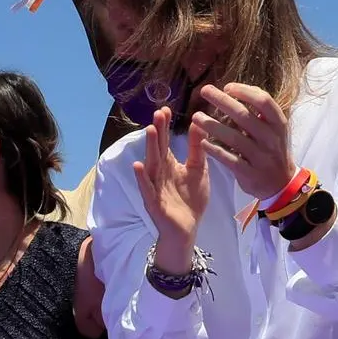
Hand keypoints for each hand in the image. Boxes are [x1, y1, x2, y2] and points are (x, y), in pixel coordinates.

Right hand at [131, 106, 209, 260]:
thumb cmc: (191, 200)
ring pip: (152, 164)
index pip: (165, 142)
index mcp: (170, 165)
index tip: (166, 109)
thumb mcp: (199, 170)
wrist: (187, 229)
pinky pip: (146, 188)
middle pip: (158, 149)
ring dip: (150, 148)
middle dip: (158, 131)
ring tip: (150, 131)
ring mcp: (154, 187)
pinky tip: (138, 165)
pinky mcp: (153, 202)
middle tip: (159, 113)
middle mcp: (159, 173)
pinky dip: (141, 178)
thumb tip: (199, 124)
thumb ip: (197, 149)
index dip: (165, 126)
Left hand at [190, 83, 296, 200]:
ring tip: (196, 117)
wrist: (281, 183)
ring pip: (233, 137)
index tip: (227, 86)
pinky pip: (228, 159)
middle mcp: (271, 138)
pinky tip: (202, 142)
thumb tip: (237, 90)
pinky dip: (214, 150)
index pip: (264, 101)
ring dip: (212, 125)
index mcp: (278, 124)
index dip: (245, 91)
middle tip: (204, 91)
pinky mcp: (249, 173)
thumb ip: (260, 113)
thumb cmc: (272, 150)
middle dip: (222, 101)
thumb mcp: (274, 130)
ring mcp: (260, 156)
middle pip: (244, 116)